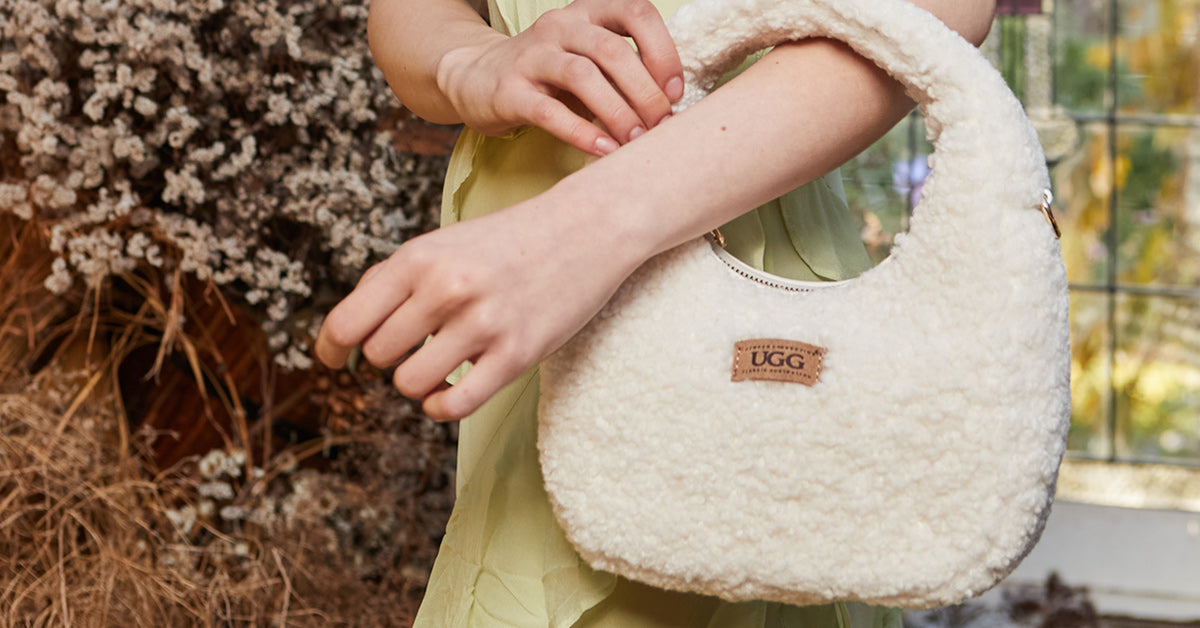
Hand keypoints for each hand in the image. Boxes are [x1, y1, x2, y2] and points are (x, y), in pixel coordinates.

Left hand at [314, 198, 641, 419]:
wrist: (586, 228)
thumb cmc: (510, 239)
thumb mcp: (443, 242)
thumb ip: (394, 279)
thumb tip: (346, 331)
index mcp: (419, 258)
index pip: (347, 323)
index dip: (330, 349)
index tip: (333, 360)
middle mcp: (446, 289)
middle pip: (377, 356)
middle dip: (386, 358)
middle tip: (411, 348)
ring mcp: (483, 323)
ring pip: (410, 384)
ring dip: (416, 383)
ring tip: (437, 365)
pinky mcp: (517, 353)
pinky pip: (456, 404)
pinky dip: (441, 408)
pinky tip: (448, 395)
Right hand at [435, 0, 683, 155]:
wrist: (475, 77)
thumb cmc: (549, 74)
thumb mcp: (589, 58)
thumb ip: (626, 72)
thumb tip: (673, 110)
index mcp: (588, 11)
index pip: (636, 12)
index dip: (663, 51)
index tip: (675, 91)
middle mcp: (560, 25)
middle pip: (612, 50)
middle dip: (645, 92)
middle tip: (661, 125)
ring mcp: (532, 56)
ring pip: (583, 76)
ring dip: (617, 112)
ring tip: (636, 141)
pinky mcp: (509, 90)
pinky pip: (550, 112)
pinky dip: (582, 133)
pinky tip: (604, 151)